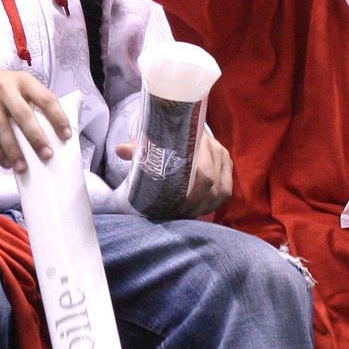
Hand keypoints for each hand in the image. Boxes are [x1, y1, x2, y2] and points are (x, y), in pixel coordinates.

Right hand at [0, 67, 72, 173]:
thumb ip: (37, 103)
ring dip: (13, 150)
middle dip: (36, 137)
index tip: (67, 136)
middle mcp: (4, 87)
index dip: (58, 117)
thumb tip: (59, 133)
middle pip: (22, 114)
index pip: (45, 98)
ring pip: (1, 127)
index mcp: (24, 81)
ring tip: (23, 167)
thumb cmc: (4, 91)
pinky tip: (6, 162)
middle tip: (47, 155)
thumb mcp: (21, 88)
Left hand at [116, 130, 233, 216]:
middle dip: (195, 205)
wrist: (185, 133)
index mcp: (200, 141)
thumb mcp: (151, 144)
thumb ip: (138, 148)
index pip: (203, 175)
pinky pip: (225, 193)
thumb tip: (121, 150)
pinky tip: (197, 210)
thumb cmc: (166, 142)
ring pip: (220, 193)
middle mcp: (217, 150)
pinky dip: (211, 204)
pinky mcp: (228, 169)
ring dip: (203, 207)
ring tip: (185, 214)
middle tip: (177, 214)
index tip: (175, 206)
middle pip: (213, 187)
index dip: (191, 196)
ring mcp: (225, 160)